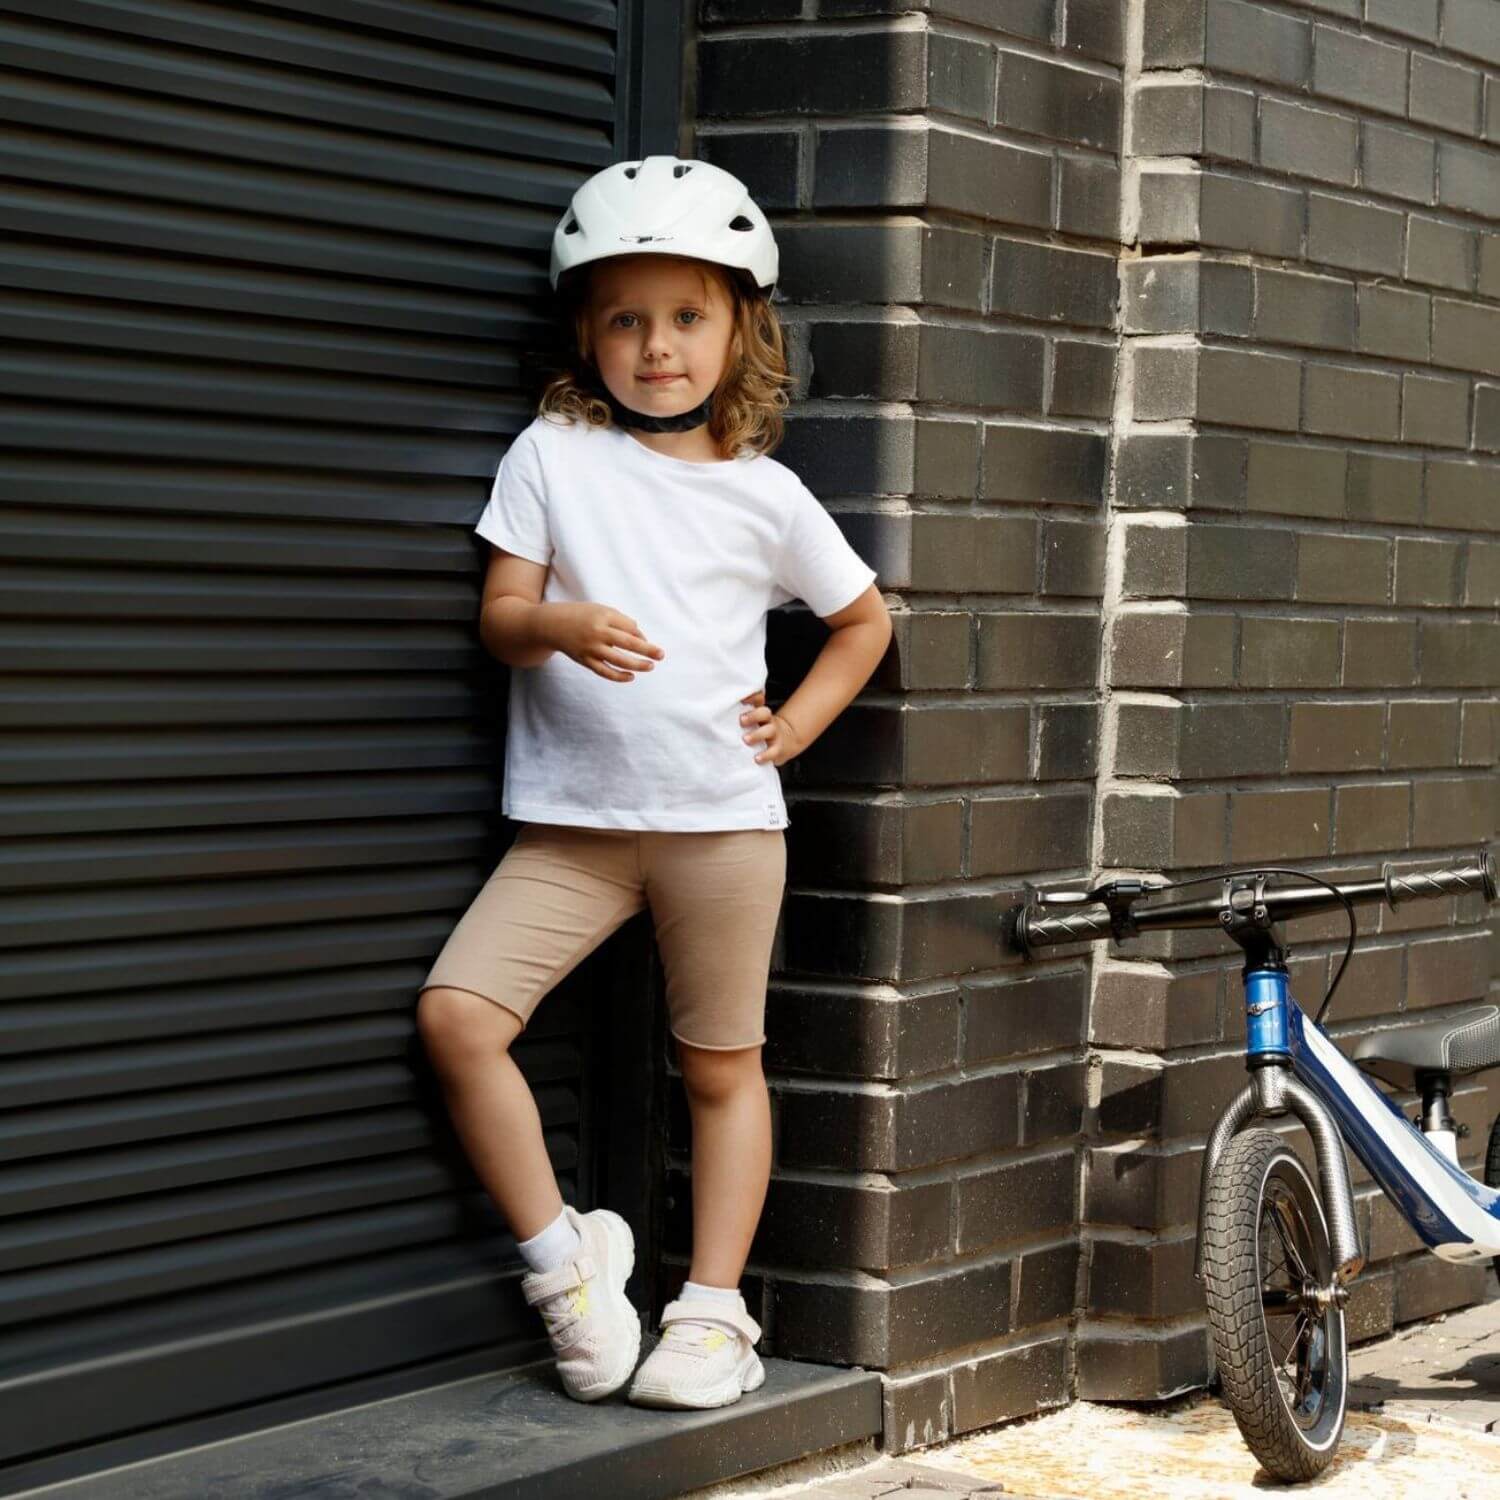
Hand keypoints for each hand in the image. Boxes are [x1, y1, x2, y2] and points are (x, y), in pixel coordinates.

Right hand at [545, 602, 663, 681]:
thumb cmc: (582, 616)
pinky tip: (631, 677)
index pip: (629, 627)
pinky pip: (604, 671)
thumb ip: (622, 621)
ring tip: (650, 666)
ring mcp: (591, 648)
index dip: (640, 635)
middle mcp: (597, 632)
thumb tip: (641, 638)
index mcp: (603, 617)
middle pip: (627, 643)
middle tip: (661, 655)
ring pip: (618, 660)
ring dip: (637, 665)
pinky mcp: (585, 660)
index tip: (646, 641)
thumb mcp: (601, 610)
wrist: (552, 625)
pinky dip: (618, 676)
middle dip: (647, 650)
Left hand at [739, 687, 805, 766]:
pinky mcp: (777, 749)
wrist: (786, 741)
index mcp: (760, 712)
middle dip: (753, 716)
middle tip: (741, 720)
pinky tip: (757, 758)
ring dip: (757, 735)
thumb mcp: (754, 721)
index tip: (741, 699)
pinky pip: (773, 752)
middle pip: (764, 713)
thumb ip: (741, 717)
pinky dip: (765, 755)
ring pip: (769, 731)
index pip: (758, 699)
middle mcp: (768, 721)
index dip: (752, 697)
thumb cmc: (761, 730)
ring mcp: (774, 734)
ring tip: (746, 739)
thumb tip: (719, 715)